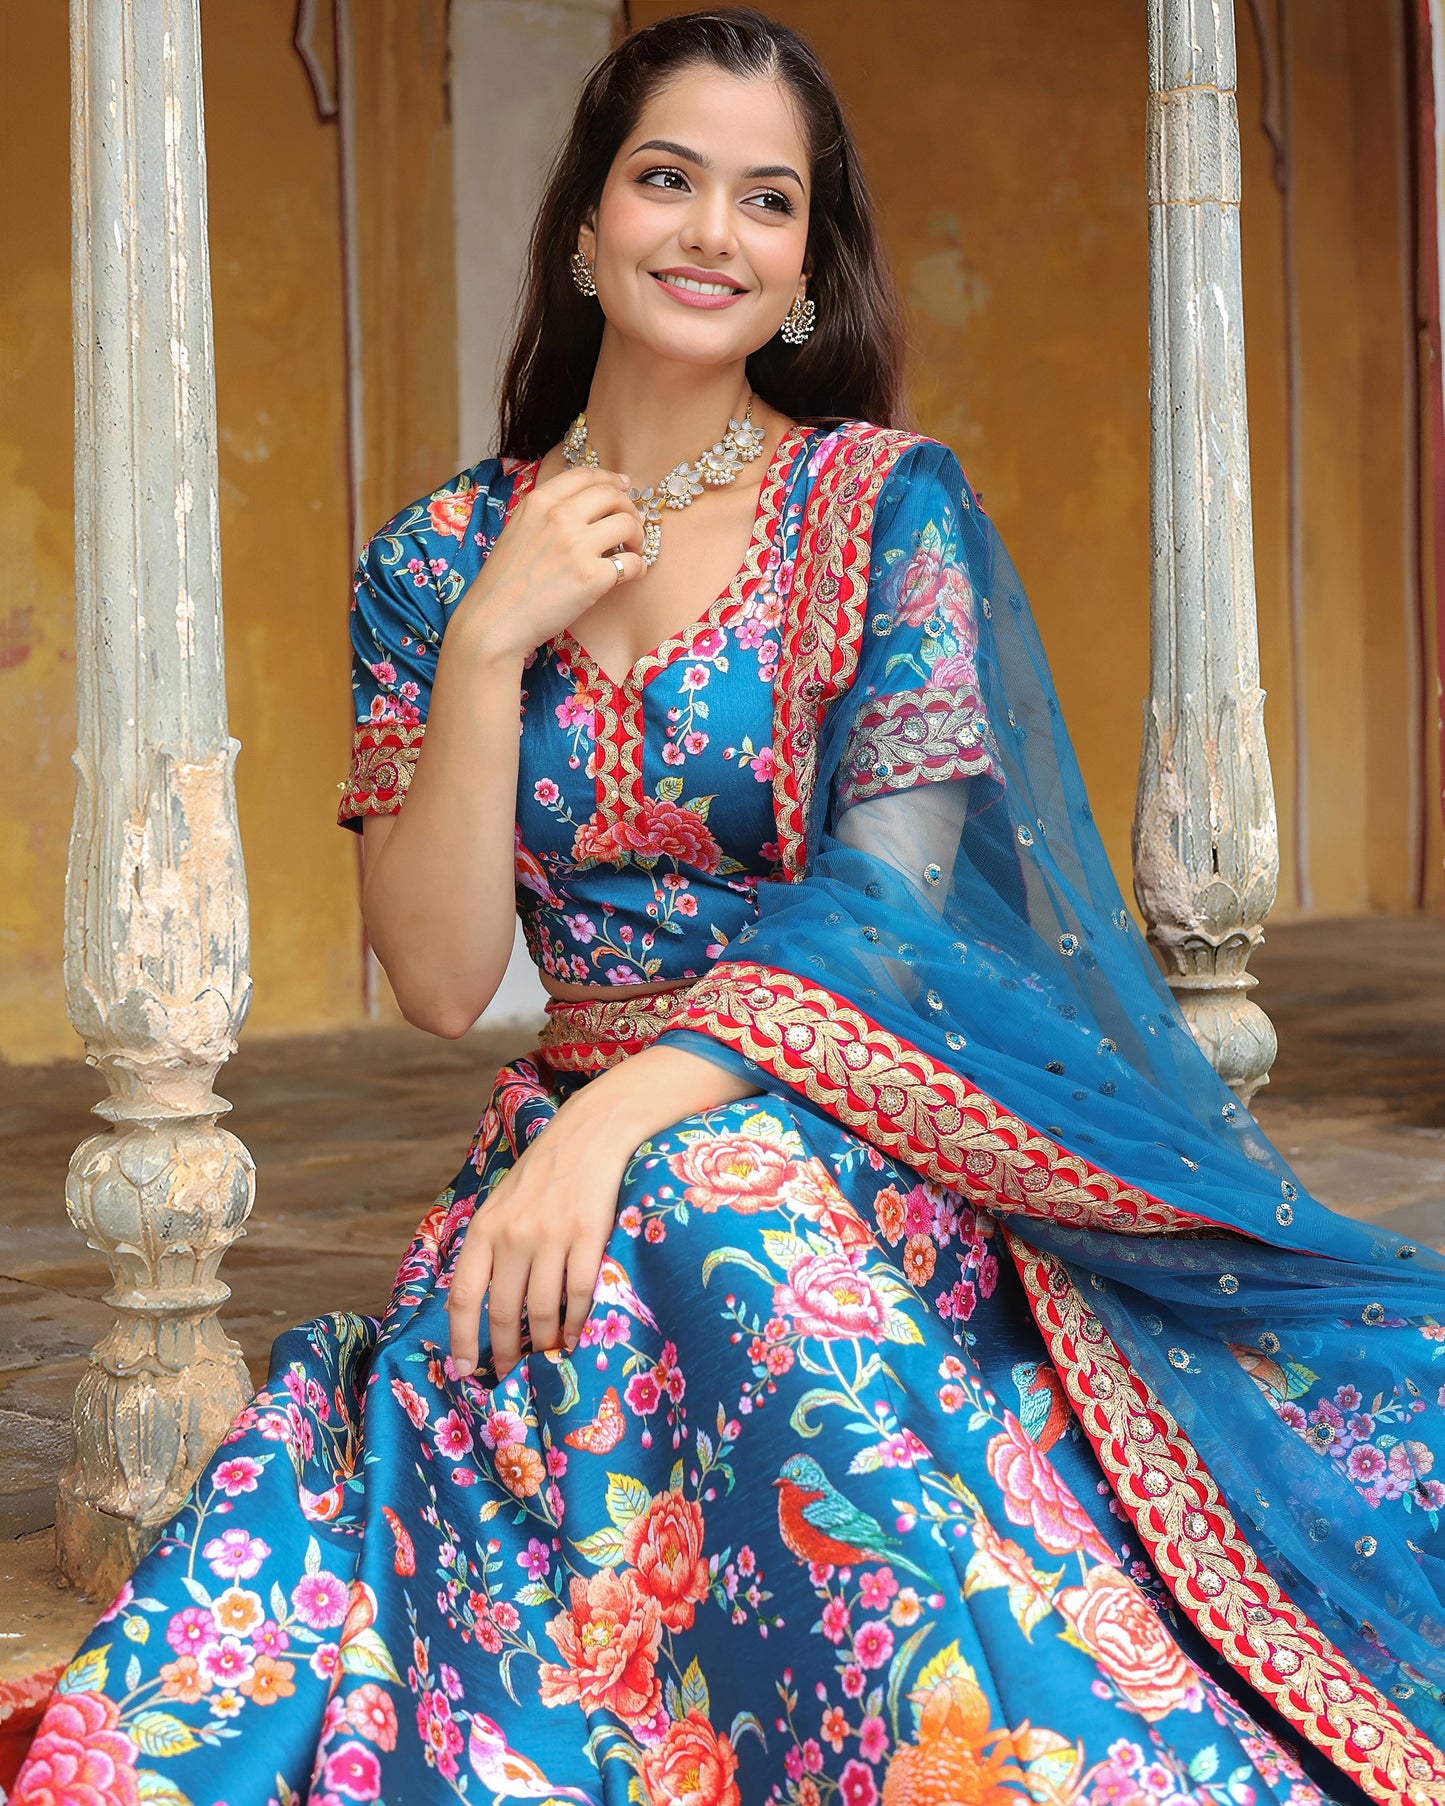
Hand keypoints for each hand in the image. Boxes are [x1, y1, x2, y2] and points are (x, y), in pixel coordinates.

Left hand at [446, 1083, 631, 1380]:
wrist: (591, 1133)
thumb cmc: (544, 1172)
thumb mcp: (502, 1203)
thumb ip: (490, 1247)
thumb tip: (481, 1305)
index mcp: (484, 1228)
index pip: (464, 1296)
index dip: (462, 1339)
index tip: (465, 1369)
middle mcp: (513, 1235)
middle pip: (502, 1312)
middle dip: (506, 1351)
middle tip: (513, 1371)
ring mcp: (552, 1236)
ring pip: (542, 1310)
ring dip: (544, 1342)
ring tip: (548, 1353)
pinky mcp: (589, 1235)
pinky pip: (579, 1294)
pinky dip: (576, 1322)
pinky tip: (575, 1332)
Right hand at [457, 466, 644, 664]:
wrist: (494, 620)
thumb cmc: (504, 583)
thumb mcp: (517, 531)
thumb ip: (546, 515)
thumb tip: (584, 509)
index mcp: (538, 502)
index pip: (585, 475)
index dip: (611, 479)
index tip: (624, 486)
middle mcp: (559, 517)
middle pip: (612, 495)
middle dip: (629, 507)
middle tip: (633, 524)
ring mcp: (577, 546)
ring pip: (627, 524)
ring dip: (638, 536)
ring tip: (633, 550)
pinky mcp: (592, 577)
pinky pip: (632, 563)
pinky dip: (638, 568)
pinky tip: (631, 574)